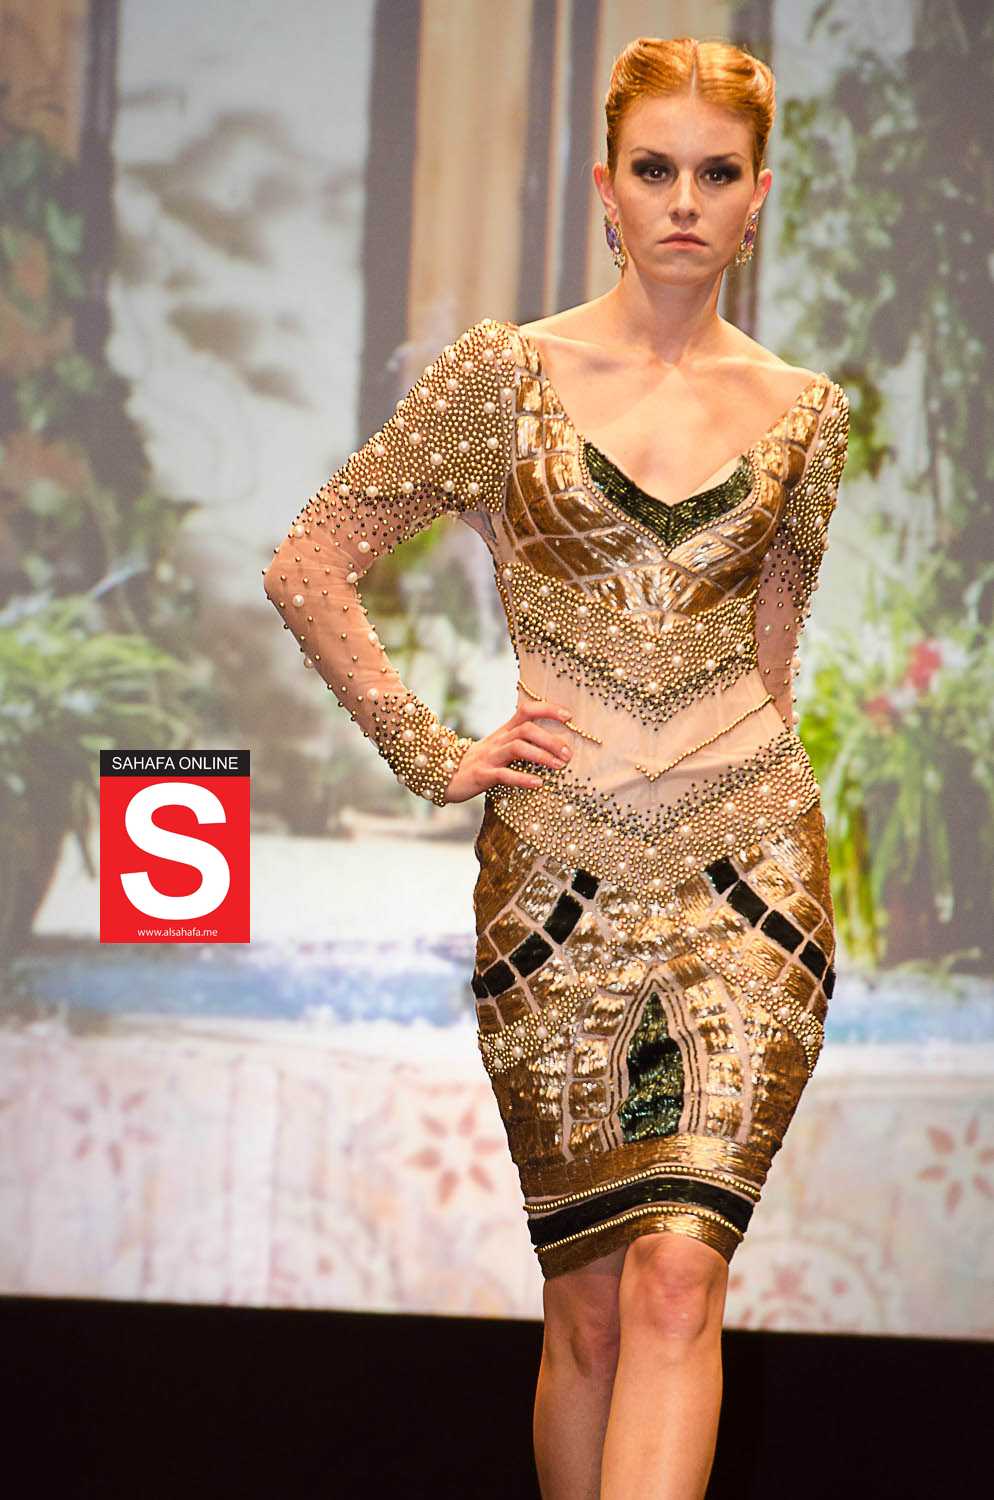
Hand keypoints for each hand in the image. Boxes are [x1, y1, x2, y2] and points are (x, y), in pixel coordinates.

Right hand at [443, 698, 574, 803]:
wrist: (443, 775)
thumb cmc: (479, 764)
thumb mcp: (500, 749)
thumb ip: (522, 744)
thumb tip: (555, 746)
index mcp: (503, 731)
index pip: (526, 710)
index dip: (548, 709)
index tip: (568, 717)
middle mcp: (497, 740)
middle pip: (526, 729)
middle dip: (550, 739)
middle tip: (568, 754)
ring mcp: (488, 757)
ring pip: (517, 748)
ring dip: (542, 756)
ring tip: (559, 766)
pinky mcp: (481, 775)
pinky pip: (503, 774)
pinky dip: (523, 778)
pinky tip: (538, 783)